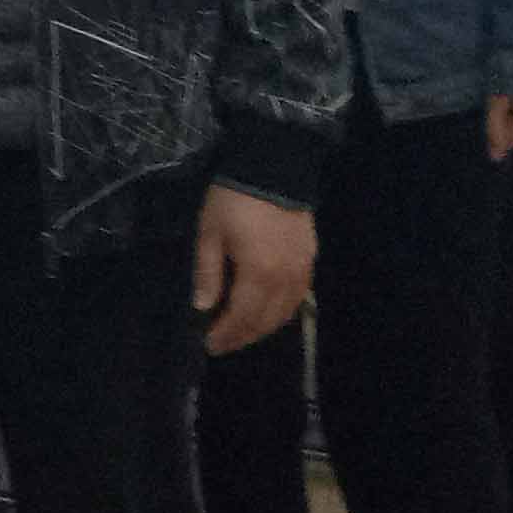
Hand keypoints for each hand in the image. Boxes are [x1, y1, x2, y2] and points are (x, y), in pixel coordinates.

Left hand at [191, 185, 313, 355]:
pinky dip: (281, 313)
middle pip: (265, 322)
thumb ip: (207, 273)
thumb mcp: (210, 232)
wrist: (274, 167)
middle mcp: (285, 281)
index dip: (226, 334)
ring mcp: (302, 272)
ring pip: (285, 314)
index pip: (242, 318)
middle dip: (242, 337)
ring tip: (241, 332)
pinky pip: (298, 299)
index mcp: (258, 274)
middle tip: (222, 344)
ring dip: (262, 328)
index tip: (208, 344)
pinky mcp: (310, 262)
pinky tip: (266, 313)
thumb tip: (202, 307)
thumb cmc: (234, 199)